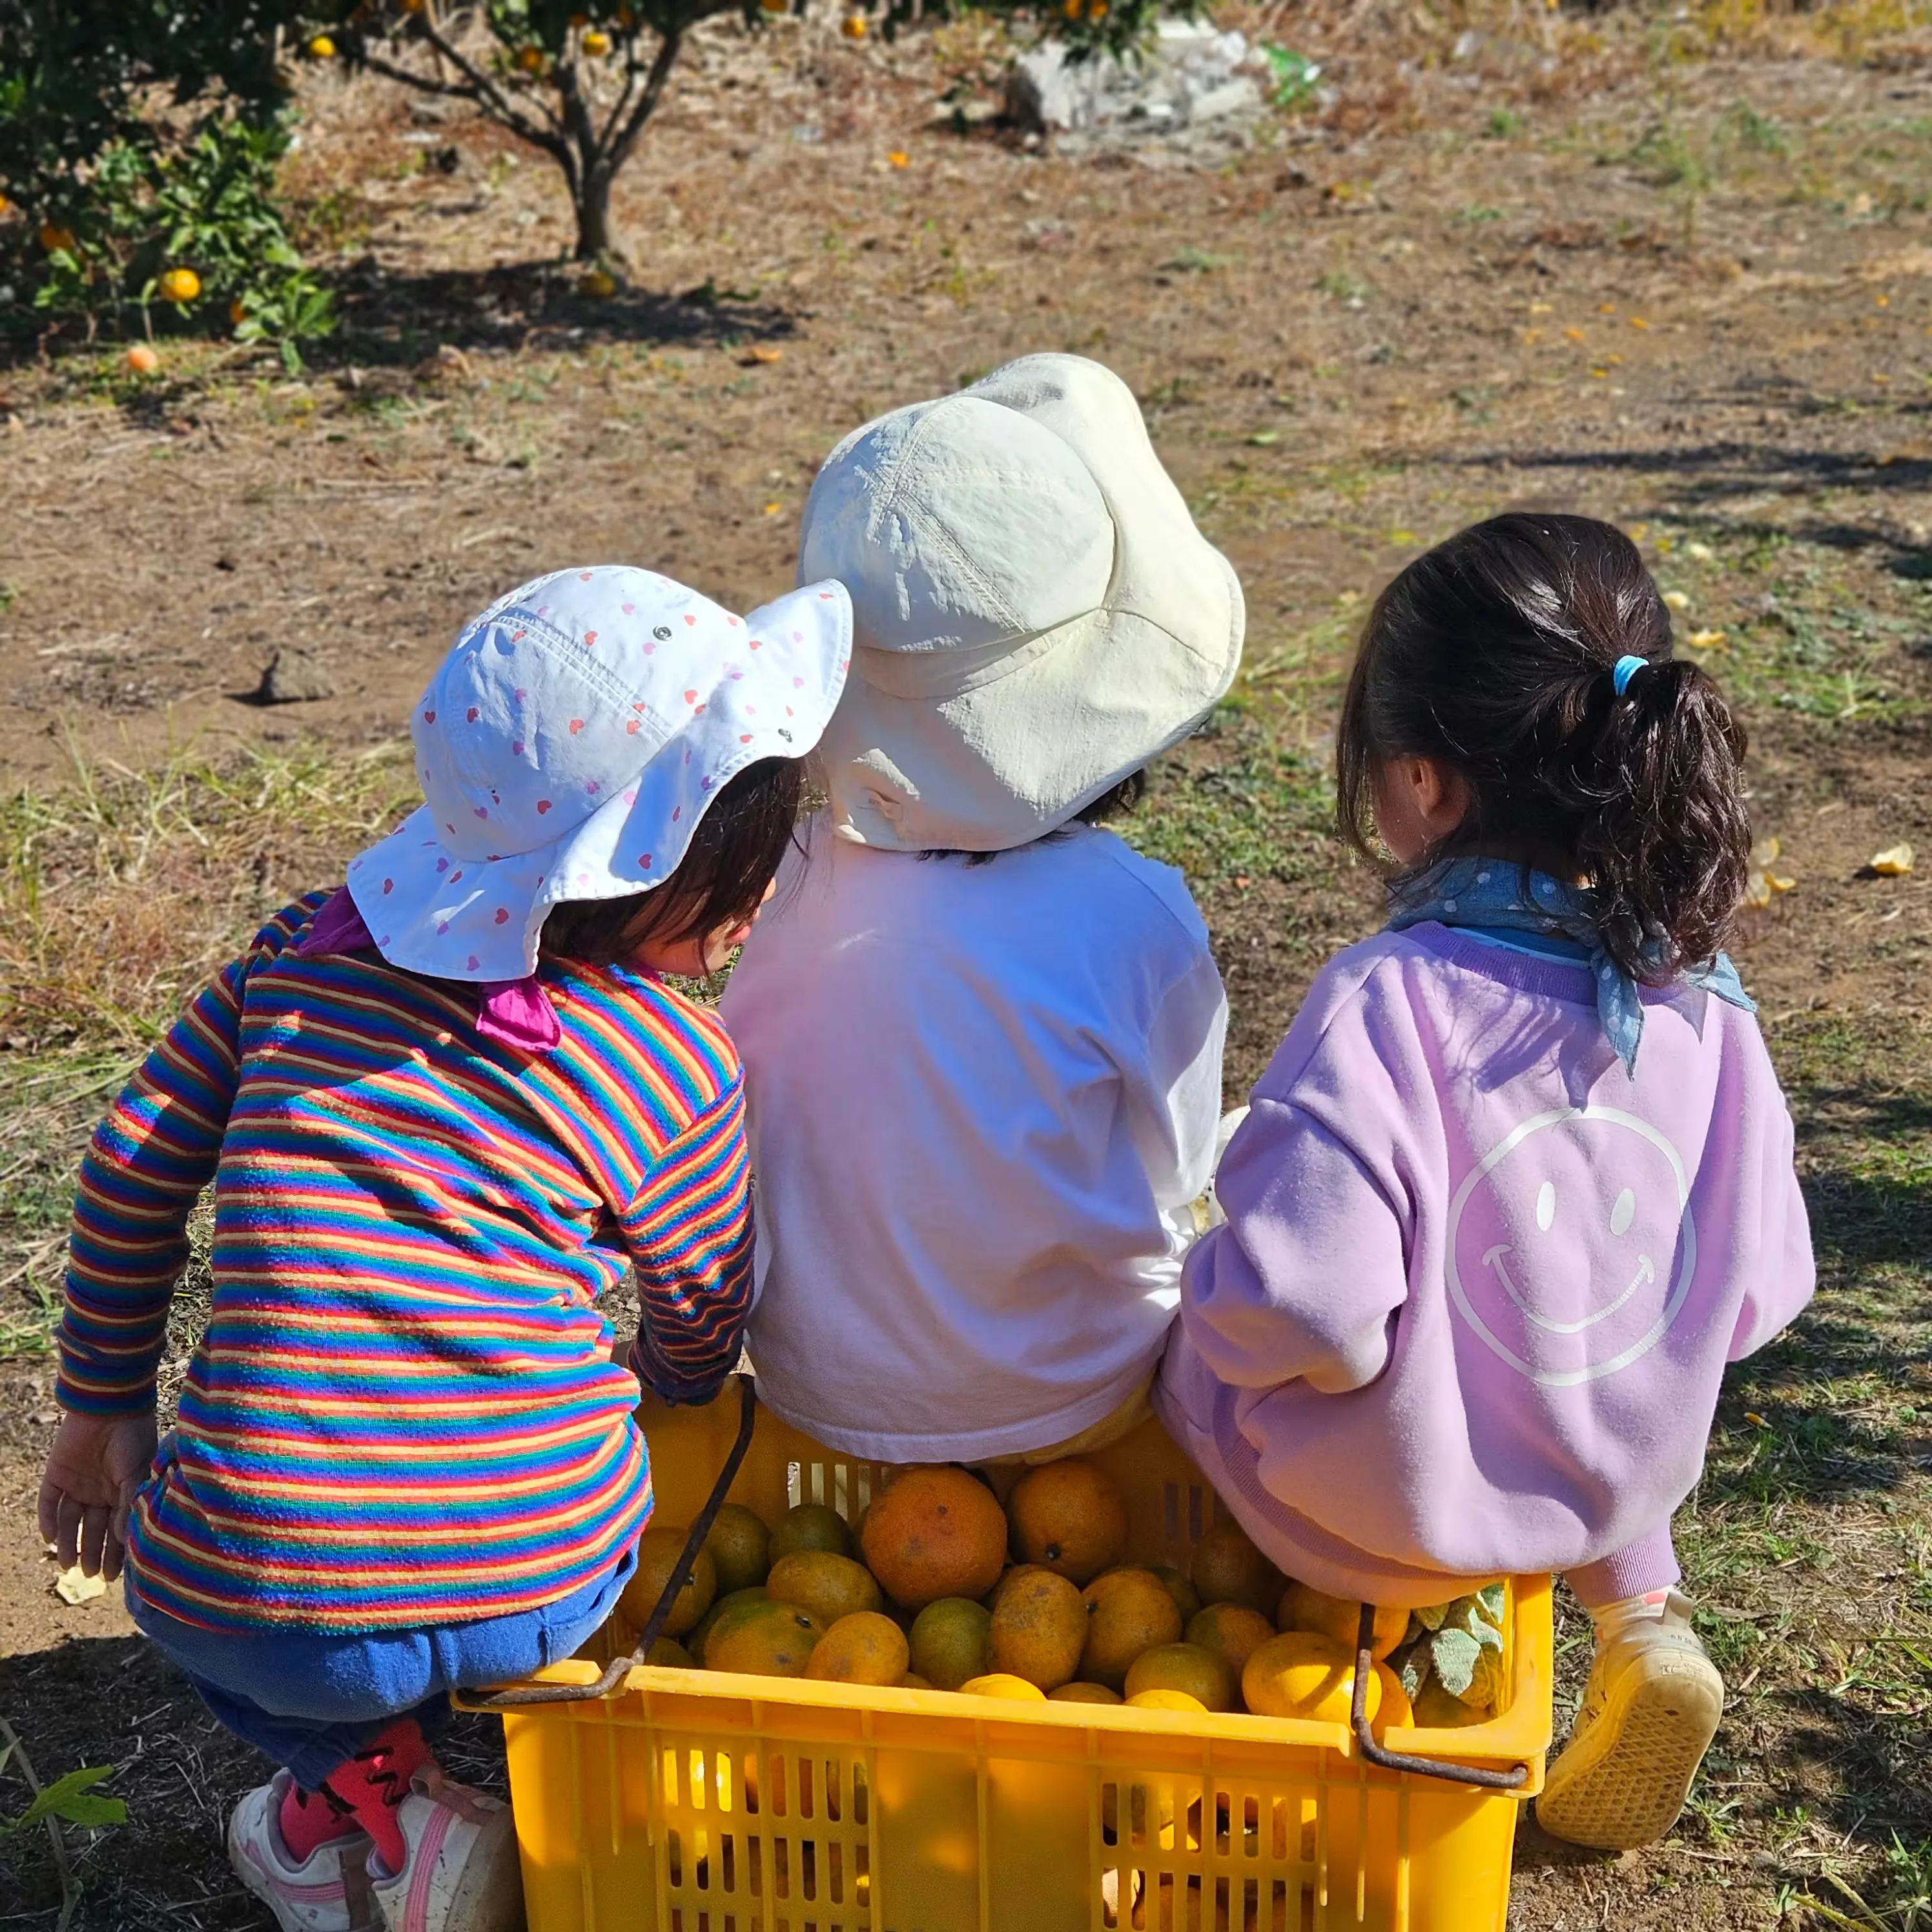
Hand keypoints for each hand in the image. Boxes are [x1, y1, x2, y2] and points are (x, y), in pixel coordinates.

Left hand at [37, 1409, 157, 1583]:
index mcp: (122, 1491)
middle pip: (94, 1528)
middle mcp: (99, 1491)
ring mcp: (77, 1483)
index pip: (118, 1528)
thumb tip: (126, 1537)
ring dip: (68, 1542)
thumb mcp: (137, 1472)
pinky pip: (48, 1502)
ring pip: (70, 1520)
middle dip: (93, 1552)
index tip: (115, 1575)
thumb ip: (130, 1503)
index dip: (117, 1551)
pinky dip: (47, 1520)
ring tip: (68, 1565)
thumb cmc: (132, 1437)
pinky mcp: (56, 1474)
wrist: (108, 1405)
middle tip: (91, 1574)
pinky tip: (49, 1538)